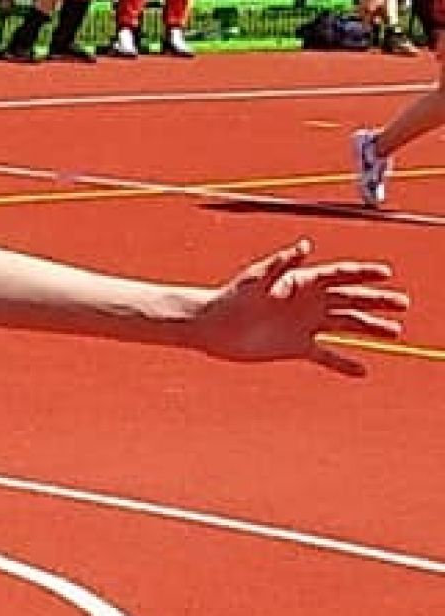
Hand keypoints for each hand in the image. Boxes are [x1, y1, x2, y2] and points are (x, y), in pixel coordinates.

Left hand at [190, 238, 407, 376]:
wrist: (212, 326)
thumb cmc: (232, 297)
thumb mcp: (257, 278)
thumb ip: (282, 262)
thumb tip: (305, 245)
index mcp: (302, 281)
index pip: (340, 275)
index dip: (364, 274)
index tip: (386, 274)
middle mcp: (309, 302)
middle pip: (351, 300)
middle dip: (378, 301)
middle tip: (403, 304)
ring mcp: (305, 325)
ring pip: (346, 325)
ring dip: (370, 328)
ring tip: (395, 332)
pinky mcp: (296, 347)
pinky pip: (326, 355)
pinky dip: (343, 362)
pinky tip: (362, 370)